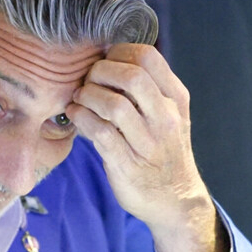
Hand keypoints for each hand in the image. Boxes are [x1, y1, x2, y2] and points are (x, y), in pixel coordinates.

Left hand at [66, 44, 227, 251]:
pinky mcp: (129, 165)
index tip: (103, 62)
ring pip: (114, 104)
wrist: (175, 199)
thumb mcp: (168, 113)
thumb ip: (147, 87)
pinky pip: (100, 133)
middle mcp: (167, 118)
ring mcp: (149, 143)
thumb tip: (108, 57)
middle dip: (100, 72)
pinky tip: (76, 116)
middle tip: (88, 81)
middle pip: (131, 76)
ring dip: (87, 96)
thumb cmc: (163, 149)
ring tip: (79, 99)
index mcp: (175, 98)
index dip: (118, 52)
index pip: (148, 57)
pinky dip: (82, 119)